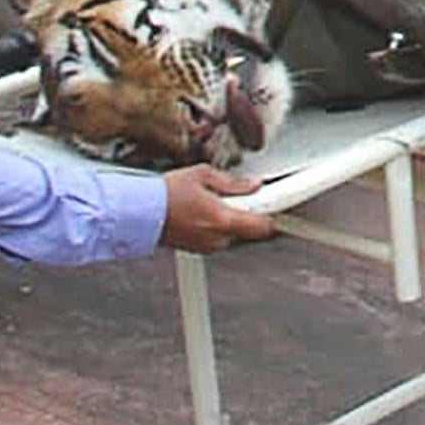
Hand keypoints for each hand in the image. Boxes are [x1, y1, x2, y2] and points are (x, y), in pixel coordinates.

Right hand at [158, 166, 276, 253]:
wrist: (137, 214)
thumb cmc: (164, 195)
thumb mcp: (202, 175)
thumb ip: (231, 183)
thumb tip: (253, 184)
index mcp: (223, 220)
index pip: (262, 225)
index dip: (276, 214)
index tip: (287, 208)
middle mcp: (218, 238)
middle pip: (248, 228)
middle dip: (245, 210)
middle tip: (233, 194)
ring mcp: (207, 246)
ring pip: (232, 232)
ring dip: (229, 218)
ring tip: (208, 201)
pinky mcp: (198, 249)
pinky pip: (217, 236)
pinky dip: (215, 224)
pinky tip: (200, 211)